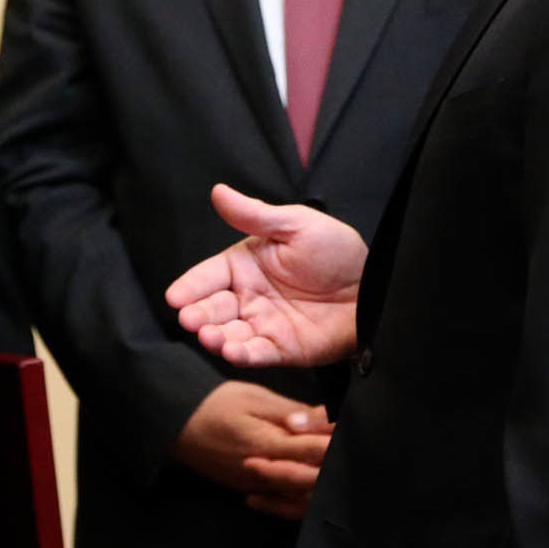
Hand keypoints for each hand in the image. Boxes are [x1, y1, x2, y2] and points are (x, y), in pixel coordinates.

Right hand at [165, 183, 366, 367]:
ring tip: (210, 336)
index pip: (208, 276)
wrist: (374, 287)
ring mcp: (263, 324)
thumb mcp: (295, 225)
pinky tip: (232, 351)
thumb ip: (254, 216)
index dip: (190, 287)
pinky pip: (257, 354)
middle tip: (189, 319)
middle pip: (213, 308)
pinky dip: (242, 355)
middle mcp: (249, 296)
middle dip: (198, 315)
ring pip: (229, 334)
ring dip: (216, 337)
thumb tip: (218, 192)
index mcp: (246, 264)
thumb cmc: (337, 251)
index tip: (174, 297)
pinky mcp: (282, 349)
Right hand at [171, 380, 334, 519]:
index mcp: (267, 444)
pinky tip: (307, 486)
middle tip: (346, 451)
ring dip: (318, 484)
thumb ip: (293, 414)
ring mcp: (254, 485)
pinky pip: (280, 503)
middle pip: (312, 481)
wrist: (175, 423)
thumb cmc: (215, 404)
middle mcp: (262, 472)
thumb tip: (326, 420)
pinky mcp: (247, 489)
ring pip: (299, 498)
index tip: (349, 433)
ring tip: (330, 466)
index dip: (336, 444)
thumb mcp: (256, 398)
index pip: (314, 451)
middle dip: (331, 466)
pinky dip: (298, 499)